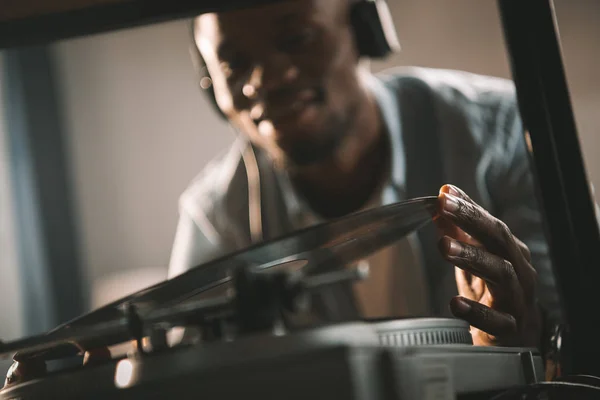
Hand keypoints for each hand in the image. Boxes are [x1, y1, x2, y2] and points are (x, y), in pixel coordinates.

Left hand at [435, 184, 541, 346]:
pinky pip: (496, 320)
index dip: (468, 208)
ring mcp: (517, 300)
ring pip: (502, 274)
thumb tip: (441, 201)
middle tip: (443, 208)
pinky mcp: (509, 329)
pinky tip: (455, 304)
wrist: (517, 339)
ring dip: (472, 257)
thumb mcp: (477, 261)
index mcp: (510, 252)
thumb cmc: (495, 295)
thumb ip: (460, 232)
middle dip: (471, 221)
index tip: (443, 195)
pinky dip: (476, 311)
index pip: (491, 224)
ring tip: (444, 246)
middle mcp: (519, 271)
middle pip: (499, 240)